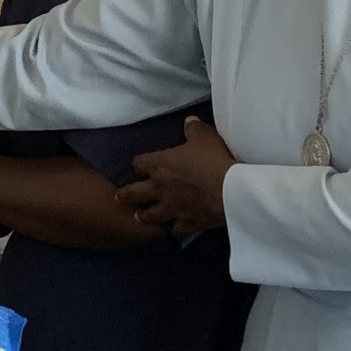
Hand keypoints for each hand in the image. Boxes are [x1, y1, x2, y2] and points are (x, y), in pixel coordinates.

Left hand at [116, 120, 236, 238]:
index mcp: (160, 165)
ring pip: (149, 215)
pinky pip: (175, 229)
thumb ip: (194, 129)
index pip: (138, 164)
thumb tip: (189, 121)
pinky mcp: (186, 222)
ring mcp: (171, 208)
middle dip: (126, 194)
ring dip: (143, 215)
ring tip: (139, 216)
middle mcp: (160, 188)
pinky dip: (174, 228)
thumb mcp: (205, 137)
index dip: (138, 165)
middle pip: (134, 193)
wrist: (231, 190)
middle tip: (120, 196)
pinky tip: (174, 229)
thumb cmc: (215, 159)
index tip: (139, 166)